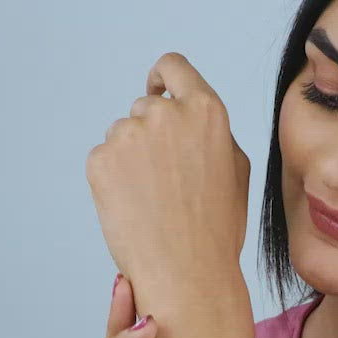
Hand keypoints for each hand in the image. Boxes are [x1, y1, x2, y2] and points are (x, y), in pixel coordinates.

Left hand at [86, 52, 250, 312]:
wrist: (187, 271)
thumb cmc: (218, 227)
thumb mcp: (237, 170)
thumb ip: (214, 132)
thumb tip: (191, 117)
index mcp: (206, 111)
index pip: (174, 66)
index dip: (163, 76)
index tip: (157, 88)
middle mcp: (164, 114)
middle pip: (148, 106)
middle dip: (154, 133)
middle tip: (168, 177)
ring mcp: (128, 136)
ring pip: (124, 134)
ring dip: (134, 157)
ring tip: (154, 198)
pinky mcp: (100, 161)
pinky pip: (105, 158)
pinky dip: (116, 178)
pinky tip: (136, 206)